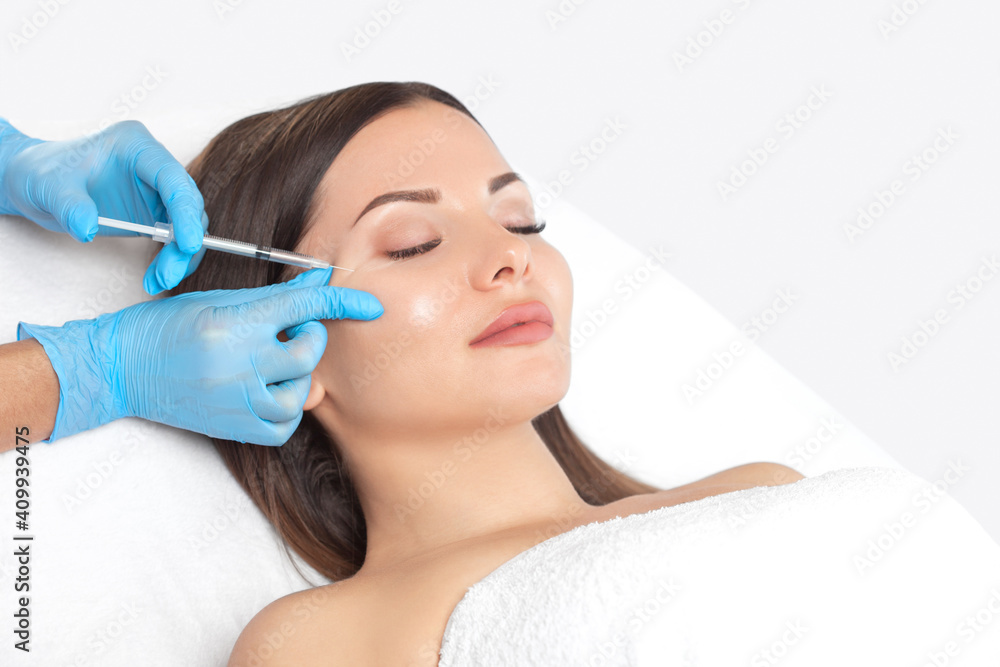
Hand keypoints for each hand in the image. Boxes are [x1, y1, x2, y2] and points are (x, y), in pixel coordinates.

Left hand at [0, 117, 205, 294]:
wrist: (35, 183)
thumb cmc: (43, 174)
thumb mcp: (49, 187)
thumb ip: (70, 206)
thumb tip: (88, 230)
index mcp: (135, 146)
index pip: (172, 178)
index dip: (185, 212)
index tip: (189, 245)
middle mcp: (153, 165)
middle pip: (187, 204)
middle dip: (183, 243)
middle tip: (168, 275)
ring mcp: (156, 189)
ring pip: (187, 223)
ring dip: (179, 256)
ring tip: (159, 281)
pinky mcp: (154, 211)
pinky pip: (175, 236)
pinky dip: (170, 258)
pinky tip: (157, 276)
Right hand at [16, 267, 381, 445]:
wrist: (122, 366)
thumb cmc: (168, 327)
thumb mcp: (220, 300)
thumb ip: (274, 296)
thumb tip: (318, 279)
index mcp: (235, 323)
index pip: (304, 306)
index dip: (343, 301)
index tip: (372, 305)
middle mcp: (238, 362)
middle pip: (307, 353)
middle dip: (311, 338)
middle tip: (292, 332)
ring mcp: (235, 398)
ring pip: (299, 393)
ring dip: (298, 376)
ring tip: (275, 364)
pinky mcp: (231, 425)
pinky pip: (283, 426)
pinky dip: (287, 410)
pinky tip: (273, 392)